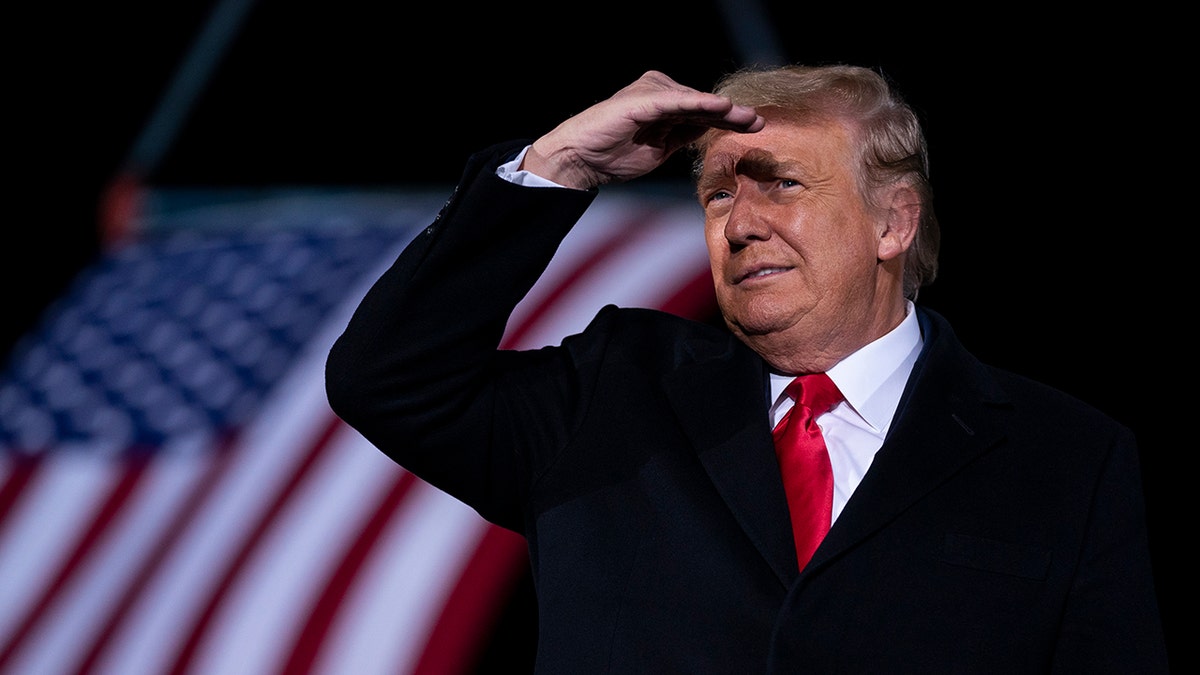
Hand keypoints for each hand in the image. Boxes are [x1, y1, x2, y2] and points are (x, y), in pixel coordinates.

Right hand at [522, 70, 763, 189]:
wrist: (581, 159)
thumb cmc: (614, 156)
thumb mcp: (659, 149)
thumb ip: (682, 136)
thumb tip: (709, 130)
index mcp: (663, 104)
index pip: (701, 112)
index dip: (727, 118)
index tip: (754, 126)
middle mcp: (659, 93)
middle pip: (702, 105)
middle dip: (730, 114)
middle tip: (758, 121)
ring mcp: (651, 94)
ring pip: (693, 102)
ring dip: (721, 109)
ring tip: (746, 116)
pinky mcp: (642, 99)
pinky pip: (676, 101)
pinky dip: (698, 103)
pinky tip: (720, 106)